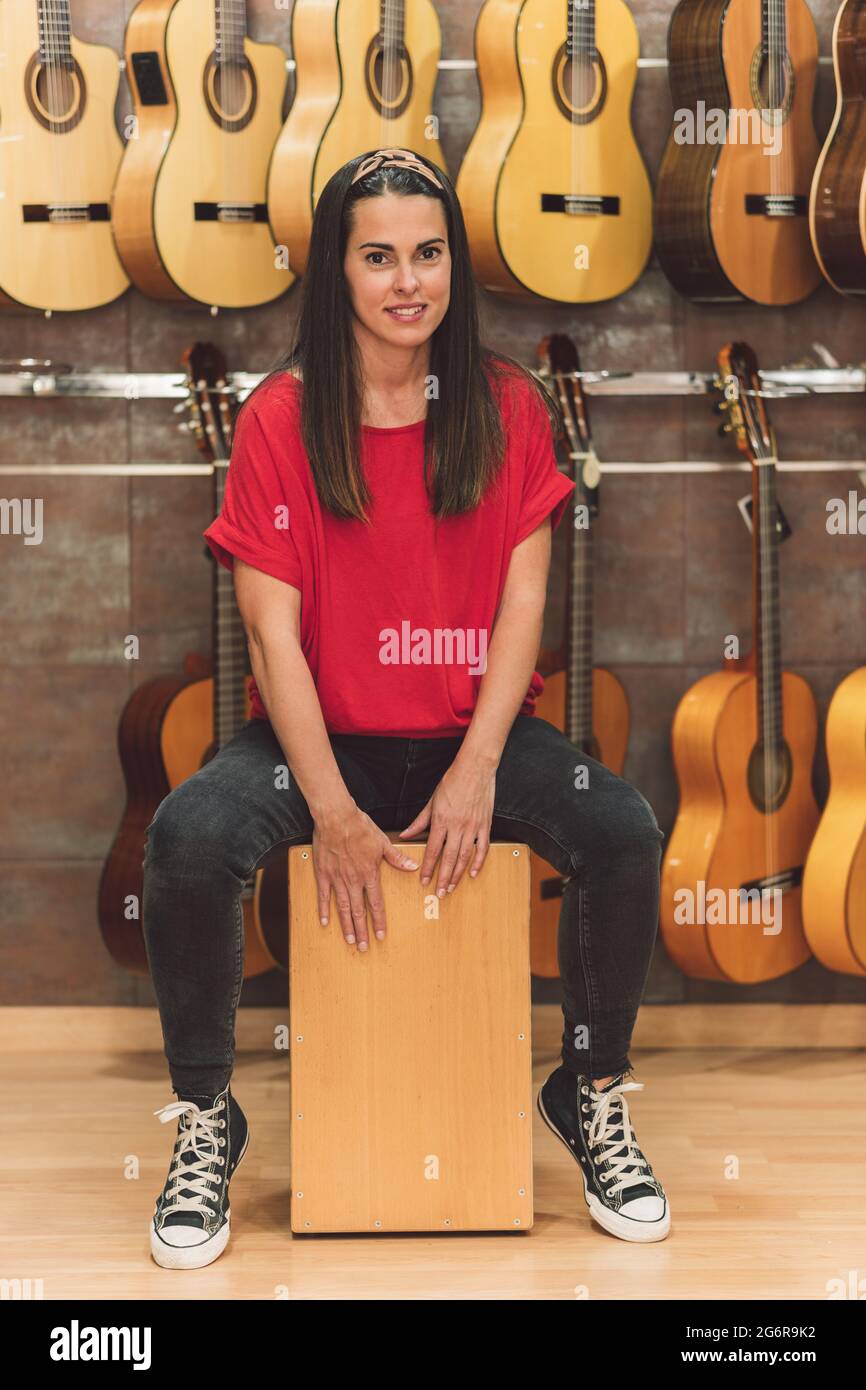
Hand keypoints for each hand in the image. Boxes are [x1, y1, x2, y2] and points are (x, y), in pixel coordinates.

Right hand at [313, 804, 417, 949]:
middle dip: (361, 931)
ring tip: (348, 940)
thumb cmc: (360, 827)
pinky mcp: (323, 874)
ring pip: (343, 907)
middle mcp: (353, 880)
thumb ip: (397, 858)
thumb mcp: (383, 842)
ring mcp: (337, 879)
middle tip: (363, 947)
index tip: (381, 936)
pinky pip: (323, 895)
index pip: (376, 904)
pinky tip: (324, 922)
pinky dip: (323, 909)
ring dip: (346, 925)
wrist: (336, 818)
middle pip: (358, 911)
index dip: (379, 921)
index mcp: (369, 874)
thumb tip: (413, 867)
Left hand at [398, 756, 495, 897]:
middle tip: (439, 893)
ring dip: (458, 875)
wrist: (475, 769)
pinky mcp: (485, 825)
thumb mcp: (432, 801)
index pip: (432, 850)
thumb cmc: (452, 782)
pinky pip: (483, 848)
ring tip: (452, 888)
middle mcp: (457, 826)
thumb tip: (405, 835)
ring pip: (465, 857)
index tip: (424, 881)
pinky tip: (474, 873)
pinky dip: (479, 862)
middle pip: (449, 858)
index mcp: (441, 820)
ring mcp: (473, 827)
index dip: (428, 867)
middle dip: (443, 878)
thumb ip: (419, 821)